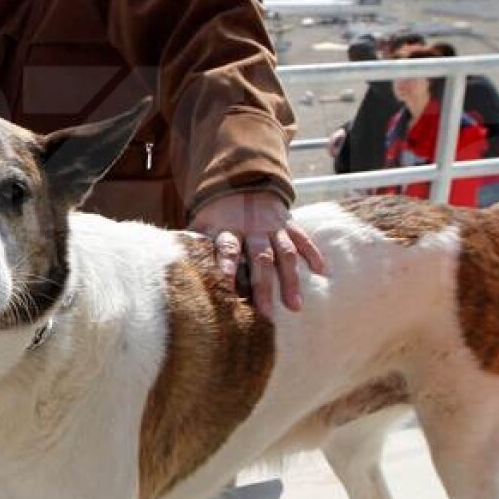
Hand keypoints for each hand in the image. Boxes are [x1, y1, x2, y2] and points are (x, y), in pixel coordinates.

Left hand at [190, 191, 326, 317]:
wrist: (241, 183)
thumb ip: (195, 245)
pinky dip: (314, 254)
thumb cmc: (217, 215)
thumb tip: (176, 272)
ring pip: (284, 254)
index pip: (228, 250)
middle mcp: (252, 230)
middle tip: (265, 315)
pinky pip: (303, 238)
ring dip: (291, 280)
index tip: (227, 292)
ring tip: (296, 306)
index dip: (228, 269)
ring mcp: (273, 227)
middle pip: (260, 259)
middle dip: (263, 287)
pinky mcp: (289, 223)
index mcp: (228, 229)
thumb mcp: (203, 224)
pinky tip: (323, 272)